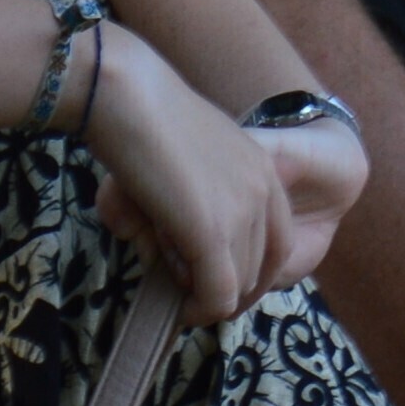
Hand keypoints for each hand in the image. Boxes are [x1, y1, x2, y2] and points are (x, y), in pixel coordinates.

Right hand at [85, 37, 352, 322]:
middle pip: (259, 269)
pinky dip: (199, 309)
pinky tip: (177, 306)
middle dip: (221, 285)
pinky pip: (217, 295)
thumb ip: (205, 198)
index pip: (278, 243)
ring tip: (164, 266)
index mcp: (266, 168)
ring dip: (201, 291)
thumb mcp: (192, 158)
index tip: (213, 283)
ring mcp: (242, 212)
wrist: (126, 96)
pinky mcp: (212, 234)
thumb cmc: (143, 118)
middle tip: (179, 277)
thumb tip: (184, 249)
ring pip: (234, 286)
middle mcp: (264, 190)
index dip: (247, 272)